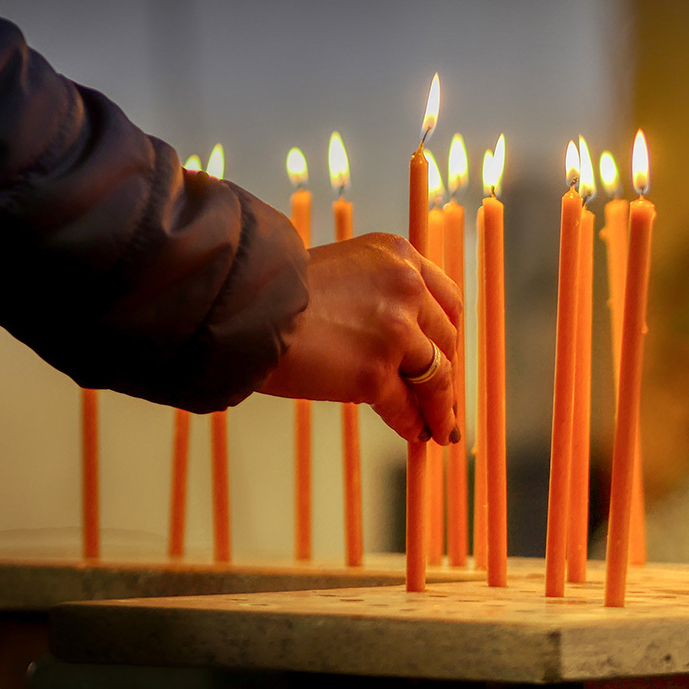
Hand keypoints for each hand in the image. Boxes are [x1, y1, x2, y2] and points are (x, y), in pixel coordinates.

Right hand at [258, 233, 461, 442]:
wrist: (241, 308)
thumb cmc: (277, 294)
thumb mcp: (342, 271)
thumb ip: (377, 293)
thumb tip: (401, 339)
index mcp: (398, 255)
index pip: (445, 299)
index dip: (447, 333)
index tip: (447, 354)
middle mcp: (406, 287)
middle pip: (446, 339)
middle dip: (445, 372)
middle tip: (442, 397)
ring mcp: (394, 330)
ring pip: (437, 376)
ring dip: (439, 407)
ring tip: (439, 428)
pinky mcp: (375, 372)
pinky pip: (405, 406)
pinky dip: (412, 423)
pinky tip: (415, 433)